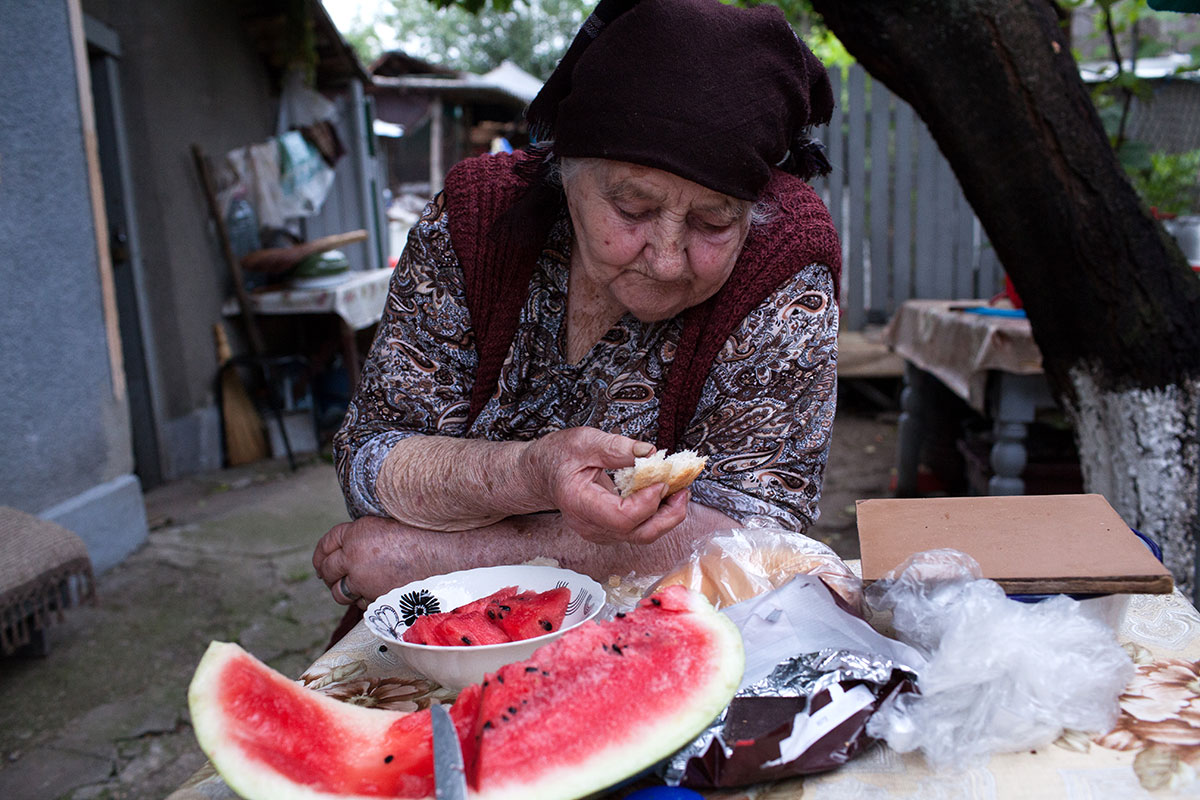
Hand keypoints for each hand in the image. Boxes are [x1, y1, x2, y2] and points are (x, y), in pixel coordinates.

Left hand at [313, 516, 435, 608]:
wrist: (448, 557)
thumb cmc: (425, 537)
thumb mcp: (388, 526)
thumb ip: (364, 536)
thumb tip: (347, 549)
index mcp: (357, 533)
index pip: (327, 542)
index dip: (320, 553)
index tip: (320, 561)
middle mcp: (354, 557)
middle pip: (327, 570)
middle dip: (326, 574)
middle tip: (329, 576)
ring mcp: (363, 581)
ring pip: (339, 592)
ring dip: (342, 591)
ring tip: (352, 588)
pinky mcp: (375, 600)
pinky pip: (360, 603)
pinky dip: (364, 600)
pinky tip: (376, 593)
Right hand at [522, 428, 689, 544]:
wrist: (541, 474)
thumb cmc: (557, 457)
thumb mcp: (584, 441)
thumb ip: (616, 447)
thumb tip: (650, 453)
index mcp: (580, 504)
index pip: (622, 517)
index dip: (648, 502)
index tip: (662, 479)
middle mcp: (591, 526)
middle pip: (638, 534)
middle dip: (668, 516)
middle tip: (683, 491)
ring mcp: (600, 532)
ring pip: (642, 535)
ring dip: (666, 516)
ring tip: (679, 491)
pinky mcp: (609, 530)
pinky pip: (638, 529)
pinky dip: (656, 514)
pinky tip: (664, 494)